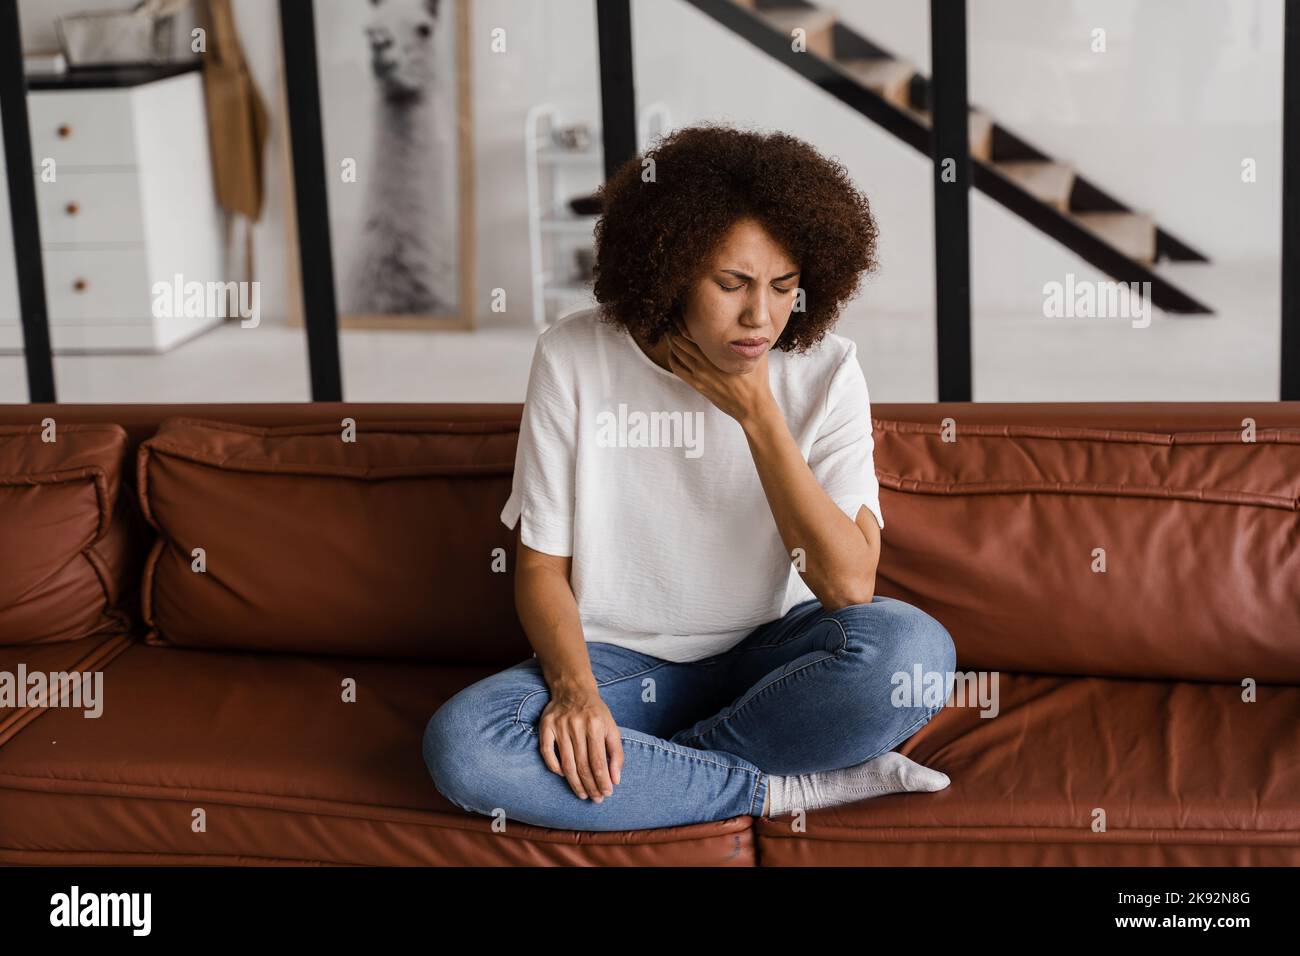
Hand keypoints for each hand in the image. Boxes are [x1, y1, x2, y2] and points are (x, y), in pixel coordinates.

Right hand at [538, 687, 622, 802]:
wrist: (573, 689)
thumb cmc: (595, 712)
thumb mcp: (612, 728)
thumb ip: (616, 753)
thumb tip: (615, 780)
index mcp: (596, 725)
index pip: (598, 762)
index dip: (603, 781)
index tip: (607, 793)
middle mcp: (576, 726)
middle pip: (583, 765)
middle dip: (591, 786)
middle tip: (595, 799)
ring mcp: (559, 726)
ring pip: (566, 763)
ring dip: (575, 783)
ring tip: (583, 794)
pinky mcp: (545, 726)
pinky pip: (546, 752)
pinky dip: (554, 766)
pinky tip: (563, 776)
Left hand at [666, 317, 775, 424]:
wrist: (752, 405)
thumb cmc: (757, 379)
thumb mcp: (758, 353)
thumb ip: (753, 338)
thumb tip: (756, 322)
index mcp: (719, 350)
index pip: (694, 329)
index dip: (685, 319)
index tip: (682, 310)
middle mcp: (705, 360)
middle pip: (681, 338)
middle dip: (675, 327)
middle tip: (673, 319)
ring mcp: (699, 373)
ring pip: (677, 352)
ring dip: (672, 340)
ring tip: (671, 332)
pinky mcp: (697, 384)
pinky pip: (677, 368)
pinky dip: (672, 358)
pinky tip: (673, 352)